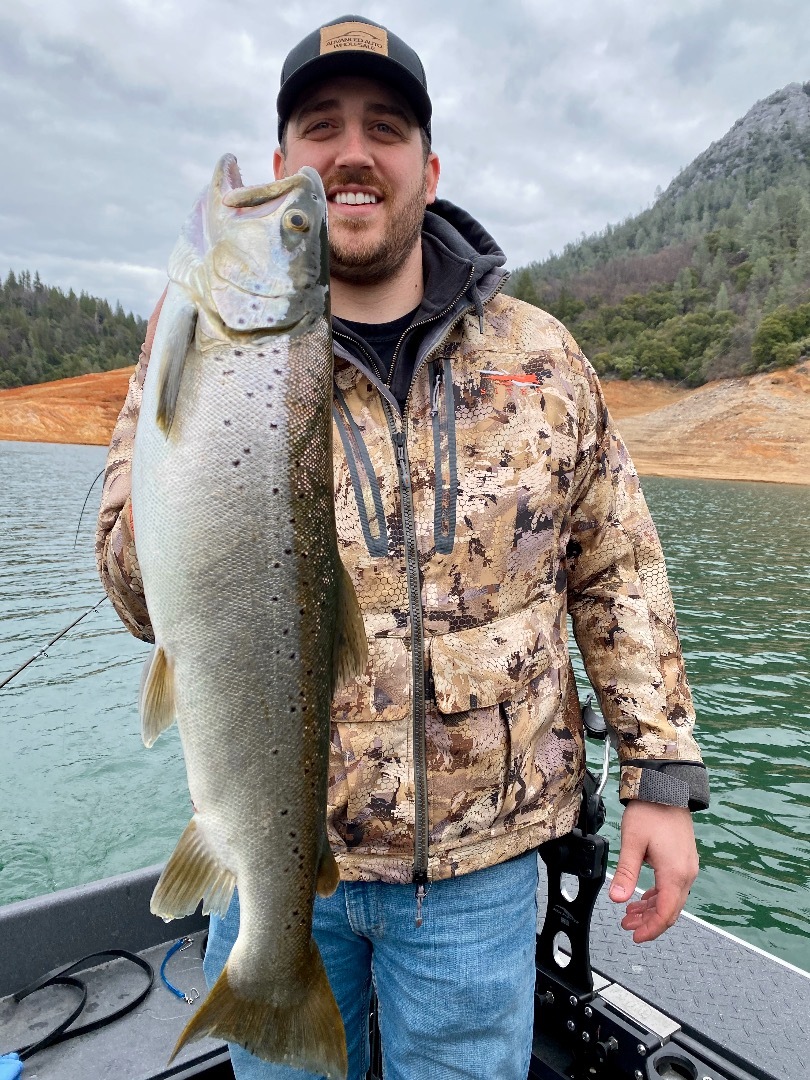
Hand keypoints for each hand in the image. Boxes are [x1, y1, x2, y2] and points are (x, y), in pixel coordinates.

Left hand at [608, 800, 698, 942]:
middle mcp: (686, 873)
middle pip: (670, 910)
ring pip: (671, 899)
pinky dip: (658, 896)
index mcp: (675, 873)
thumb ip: (625, 872)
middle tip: (627, 926)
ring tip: (630, 913)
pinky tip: (642, 898)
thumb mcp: (632, 842)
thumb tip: (616, 898)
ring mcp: (687, 867)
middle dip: (649, 922)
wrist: (666, 789)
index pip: (665, 913)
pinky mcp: (683, 860)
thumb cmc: (650, 811)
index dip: (650, 929)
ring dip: (651, 909)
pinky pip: (673, 887)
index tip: (635, 936)